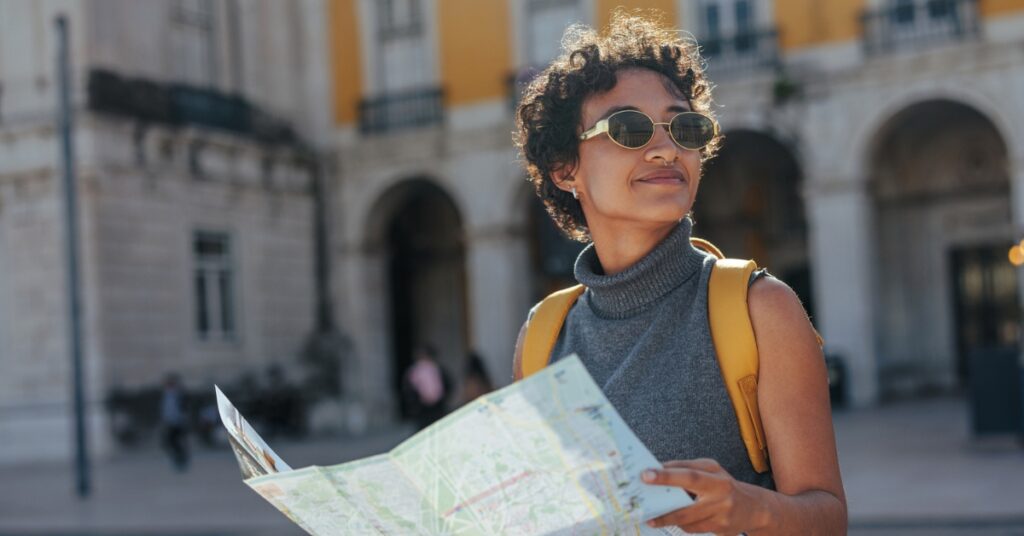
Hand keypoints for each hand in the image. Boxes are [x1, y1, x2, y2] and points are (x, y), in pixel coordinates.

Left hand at [642, 459, 767, 534]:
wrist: (755, 508)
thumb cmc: (725, 485)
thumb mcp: (711, 470)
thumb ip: (686, 467)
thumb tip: (659, 468)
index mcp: (716, 477)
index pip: (688, 475)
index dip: (666, 475)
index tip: (646, 474)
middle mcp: (720, 495)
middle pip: (687, 503)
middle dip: (663, 509)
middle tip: (643, 506)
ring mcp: (721, 515)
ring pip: (688, 520)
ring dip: (667, 519)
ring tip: (651, 518)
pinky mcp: (721, 529)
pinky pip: (694, 529)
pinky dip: (681, 525)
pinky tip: (671, 522)